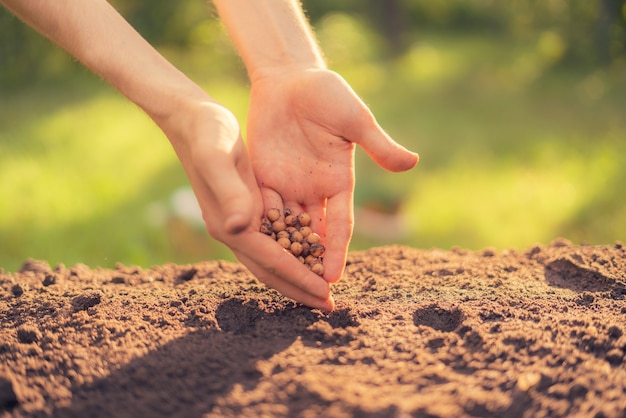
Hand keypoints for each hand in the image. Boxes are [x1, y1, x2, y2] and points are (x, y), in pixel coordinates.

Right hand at [160, 99, 334, 310]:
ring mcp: (239, 221)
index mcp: (230, 224)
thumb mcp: (218, 157)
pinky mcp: (247, 208)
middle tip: (330, 307)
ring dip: (297, 277)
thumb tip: (241, 227)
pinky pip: (272, 241)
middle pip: (271, 270)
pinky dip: (292, 254)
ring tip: (322, 290)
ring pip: (273, 259)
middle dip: (300, 289)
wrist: (192, 119)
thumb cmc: (206, 133)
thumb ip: (230, 191)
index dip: (300, 279)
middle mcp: (234, 229)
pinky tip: (309, 255)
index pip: (272, 260)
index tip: (326, 294)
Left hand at [247, 68, 418, 282]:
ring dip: (283, 253)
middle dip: (310, 263)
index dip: (337, 251)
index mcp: (339, 181)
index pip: (339, 225)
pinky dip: (259, 229)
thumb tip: (412, 163)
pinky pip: (261, 209)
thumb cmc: (327, 93)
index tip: (333, 279)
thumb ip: (377, 144)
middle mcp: (314, 190)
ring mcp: (288, 185)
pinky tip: (252, 250)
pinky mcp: (263, 176)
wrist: (290, 77)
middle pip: (312, 235)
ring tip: (277, 282)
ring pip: (285, 228)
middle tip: (307, 294)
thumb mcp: (354, 119)